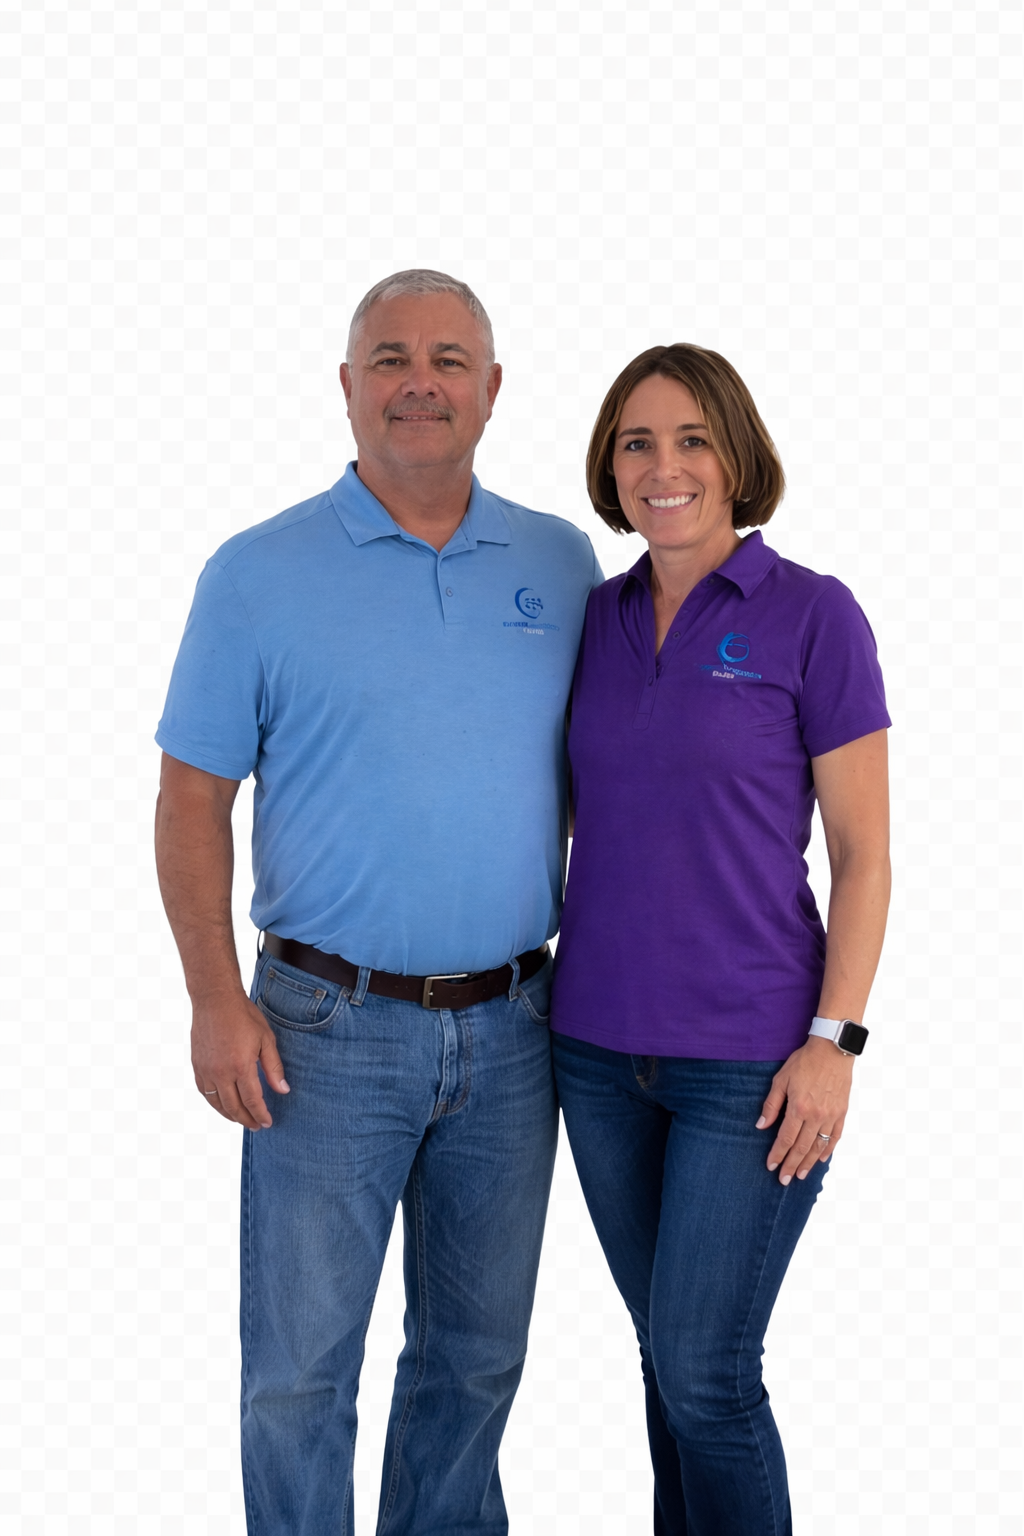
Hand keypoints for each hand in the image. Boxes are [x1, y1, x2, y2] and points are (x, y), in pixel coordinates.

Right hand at [191, 990, 289, 1129]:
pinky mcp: (197, 1065)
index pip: (252, 1101)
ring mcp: (206, 1070)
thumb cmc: (243, 1016)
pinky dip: (214, 1103)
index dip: (260, 1114)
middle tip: (256, 1126)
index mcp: (240, 1066)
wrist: (215, 1000)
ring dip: (229, 1115)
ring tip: (241, 1120)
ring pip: (216, 1103)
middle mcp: (220, 1072)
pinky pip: (204, 1092)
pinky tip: (222, 1104)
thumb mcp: (266, 1039)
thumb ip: (273, 1068)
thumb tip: (283, 1090)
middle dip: (246, 1120)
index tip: (267, 1123)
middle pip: (233, 1107)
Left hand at [756, 1036, 853, 1184]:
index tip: (771, 1166)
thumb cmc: (804, 1062)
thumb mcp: (781, 1079)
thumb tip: (761, 1126)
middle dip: (791, 1165)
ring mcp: (831, 1115)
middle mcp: (816, 1115)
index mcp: (799, 1108)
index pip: (785, 1139)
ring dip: (808, 1163)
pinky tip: (821, 1159)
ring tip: (801, 1176)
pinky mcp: (842, 1112)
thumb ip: (771, 1105)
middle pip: (801, 1147)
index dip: (777, 1155)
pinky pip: (835, 1136)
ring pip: (819, 1146)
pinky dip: (828, 1150)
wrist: (833, 1050)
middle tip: (784, 1180)